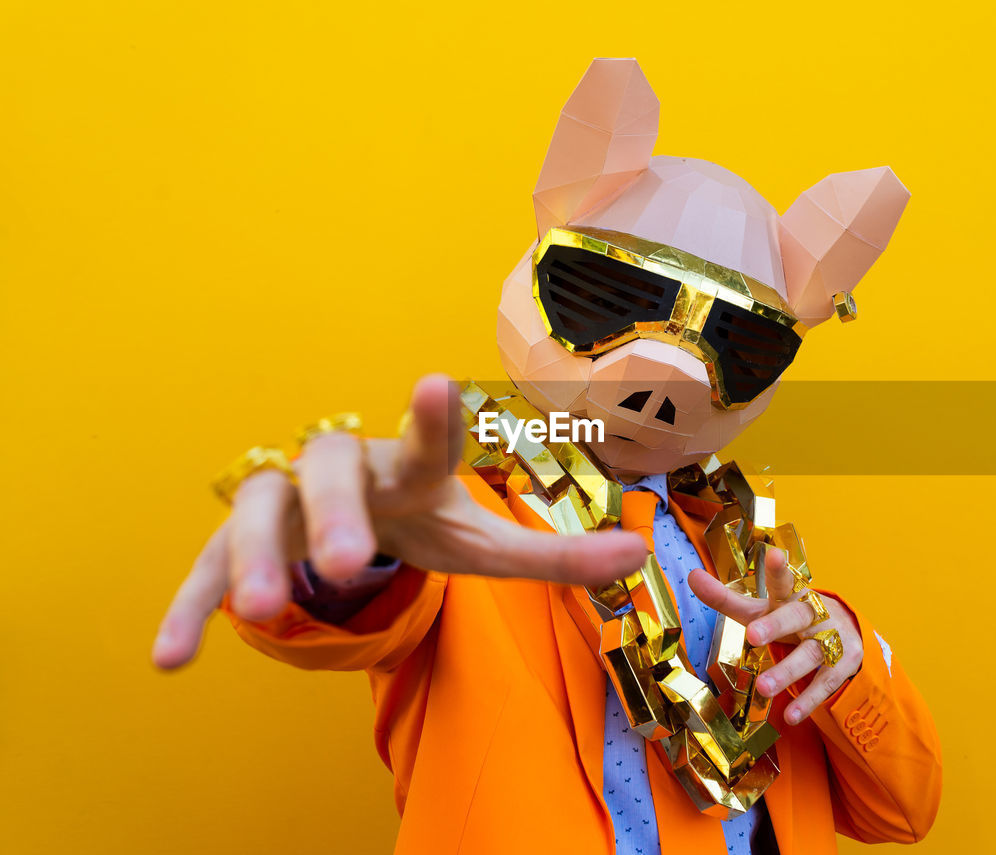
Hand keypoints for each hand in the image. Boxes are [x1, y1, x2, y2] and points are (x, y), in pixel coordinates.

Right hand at [152, 374, 647, 668]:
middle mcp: (344, 473)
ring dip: (256, 558)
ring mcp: (285, 505)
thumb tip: (634, 558)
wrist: (354, 515)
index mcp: (408, 469)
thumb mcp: (483, 543)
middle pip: (328, 471)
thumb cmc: (423, 519)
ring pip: (257, 511)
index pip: (425, 444)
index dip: (432, 422)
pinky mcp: (237, 543)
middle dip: (335, 514)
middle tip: (350, 565)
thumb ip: (554, 556)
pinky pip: (204, 566)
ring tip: (259, 616)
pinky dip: (187, 607)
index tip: (435, 383)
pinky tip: (169, 659)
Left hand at [688, 547, 863, 724]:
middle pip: (796, 616)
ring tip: (763, 688)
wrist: (845, 629)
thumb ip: (726, 598)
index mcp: (792, 595)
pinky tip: (790, 716)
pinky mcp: (843, 663)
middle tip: (753, 635)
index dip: (779, 570)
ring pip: (810, 654)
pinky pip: (825, 683)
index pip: (784, 580)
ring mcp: (831, 637)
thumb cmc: (790, 617)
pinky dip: (808, 700)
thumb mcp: (761, 608)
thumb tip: (691, 575)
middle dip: (776, 625)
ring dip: (787, 671)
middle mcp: (813, 613)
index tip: (774, 554)